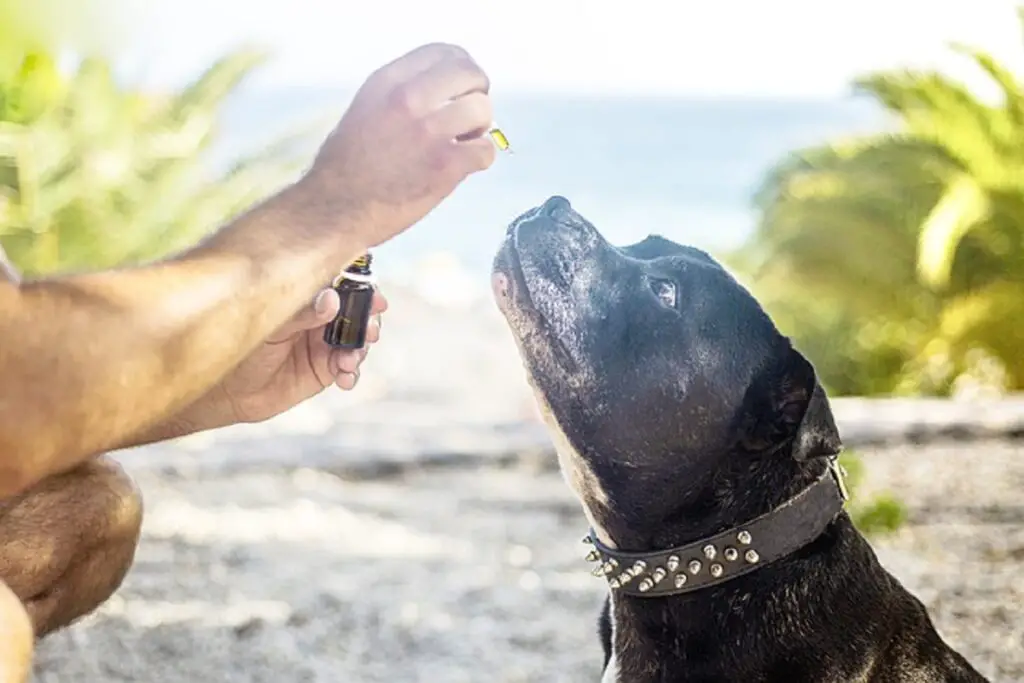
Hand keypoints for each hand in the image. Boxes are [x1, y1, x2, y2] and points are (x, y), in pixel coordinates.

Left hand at [205, 286, 388, 424]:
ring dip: (361, 349)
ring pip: (358, 341)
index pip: (341, 285)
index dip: (363, 288)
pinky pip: (349, 369)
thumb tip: (333, 299)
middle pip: (357, 312)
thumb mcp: (270, 324)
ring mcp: (324, 344)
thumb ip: (302, 313)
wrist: (225, 388)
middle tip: (370, 331)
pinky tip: (345, 378)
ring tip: (349, 360)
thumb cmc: (239, 345)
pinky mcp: (325, 371)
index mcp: (306, 297)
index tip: (376, 298)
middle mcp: (319, 318)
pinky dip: (353, 372)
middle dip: (369, 320)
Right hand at [302, 43, 496, 246]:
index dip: (462, 66)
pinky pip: (485, 150)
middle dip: (478, 91)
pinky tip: (462, 165)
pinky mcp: (445, 165)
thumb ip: (401, 94)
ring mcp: (428, 132)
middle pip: (469, 73)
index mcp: (387, 82)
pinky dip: (480, 159)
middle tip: (470, 113)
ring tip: (463, 142)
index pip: (443, 52)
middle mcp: (408, 100)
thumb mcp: (366, 109)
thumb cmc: (347, 167)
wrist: (334, 209)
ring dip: (479, 127)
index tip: (462, 85)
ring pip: (482, 109)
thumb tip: (441, 91)